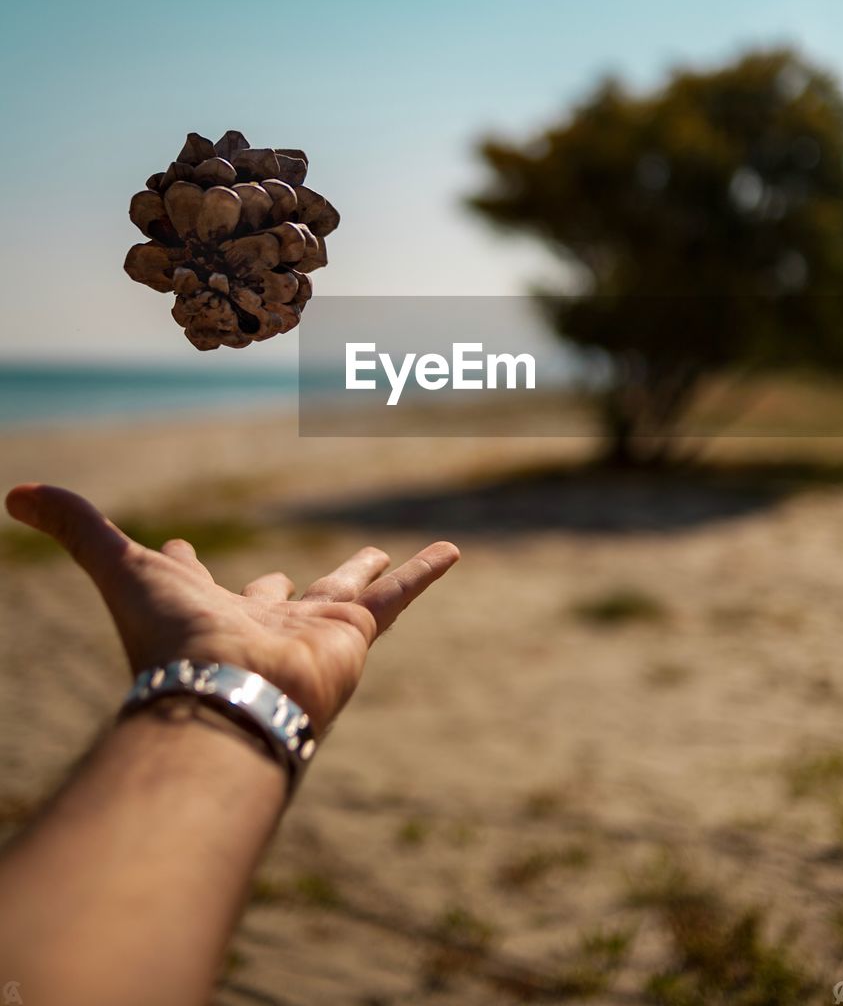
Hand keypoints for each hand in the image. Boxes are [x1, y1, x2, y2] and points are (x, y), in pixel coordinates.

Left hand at [5, 484, 459, 733]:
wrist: (230, 698)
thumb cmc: (173, 637)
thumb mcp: (120, 566)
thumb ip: (76, 526)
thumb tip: (14, 492)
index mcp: (200, 610)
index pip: (189, 580)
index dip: (181, 563)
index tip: (178, 550)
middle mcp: (254, 624)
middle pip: (268, 595)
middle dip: (274, 587)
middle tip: (280, 577)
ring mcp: (307, 631)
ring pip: (343, 593)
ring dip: (361, 575)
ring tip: (380, 555)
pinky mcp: (354, 634)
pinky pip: (398, 597)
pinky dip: (424, 573)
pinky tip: (451, 549)